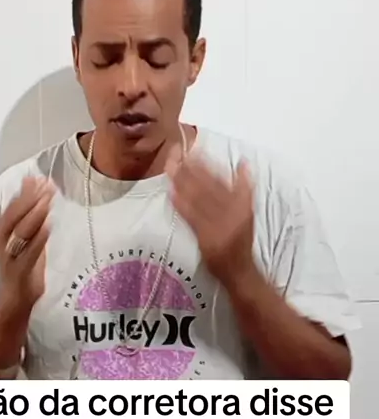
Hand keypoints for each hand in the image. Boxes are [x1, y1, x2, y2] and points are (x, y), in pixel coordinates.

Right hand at [0, 176, 54, 312]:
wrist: (14, 302)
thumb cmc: (23, 268)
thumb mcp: (27, 240)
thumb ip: (31, 217)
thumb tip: (39, 190)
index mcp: (2, 233)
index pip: (12, 208)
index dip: (25, 192)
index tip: (39, 178)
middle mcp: (2, 243)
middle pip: (14, 217)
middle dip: (30, 199)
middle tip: (46, 186)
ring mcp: (9, 257)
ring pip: (20, 232)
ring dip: (34, 214)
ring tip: (47, 200)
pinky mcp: (18, 272)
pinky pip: (28, 253)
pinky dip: (38, 238)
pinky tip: (48, 225)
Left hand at [167, 148, 254, 289]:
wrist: (240, 270)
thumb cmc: (242, 239)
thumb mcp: (248, 211)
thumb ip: (244, 186)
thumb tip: (243, 162)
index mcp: (241, 203)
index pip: (219, 177)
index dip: (204, 161)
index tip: (190, 149)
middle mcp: (231, 212)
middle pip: (207, 185)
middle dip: (189, 167)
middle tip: (174, 151)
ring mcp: (218, 226)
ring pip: (197, 198)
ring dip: (182, 181)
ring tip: (170, 165)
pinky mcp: (206, 238)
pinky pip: (191, 217)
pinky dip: (181, 203)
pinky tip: (171, 191)